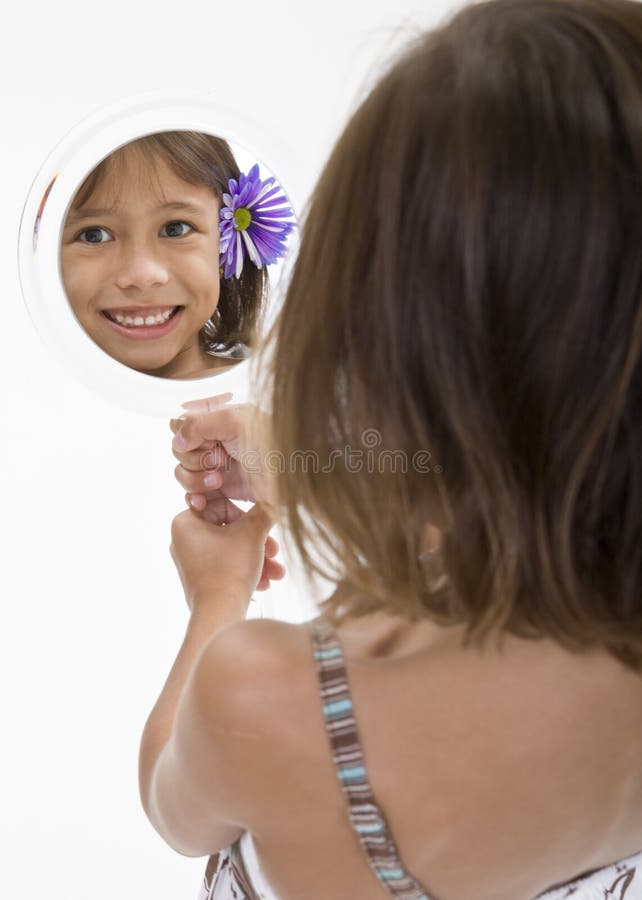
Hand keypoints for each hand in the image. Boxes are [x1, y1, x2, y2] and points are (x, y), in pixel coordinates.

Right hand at [170, 394, 271, 512]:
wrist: (297, 479)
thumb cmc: (274, 445)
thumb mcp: (237, 421)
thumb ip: (199, 423)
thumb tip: (177, 440)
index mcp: (220, 418)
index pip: (182, 422)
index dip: (186, 433)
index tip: (206, 439)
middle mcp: (217, 441)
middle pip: (178, 450)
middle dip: (192, 458)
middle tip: (220, 460)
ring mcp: (218, 467)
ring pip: (183, 473)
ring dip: (194, 480)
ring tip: (219, 481)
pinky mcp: (221, 492)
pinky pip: (193, 496)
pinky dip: (193, 499)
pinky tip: (203, 502)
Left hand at [170, 500, 284, 617]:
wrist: (219, 614)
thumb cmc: (230, 569)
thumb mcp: (252, 533)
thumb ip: (263, 511)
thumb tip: (272, 499)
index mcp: (185, 522)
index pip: (224, 506)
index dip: (249, 517)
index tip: (265, 529)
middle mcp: (183, 540)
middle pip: (230, 530)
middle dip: (259, 542)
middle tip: (274, 552)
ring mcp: (191, 561)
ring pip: (232, 549)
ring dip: (258, 558)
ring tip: (277, 573)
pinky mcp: (200, 579)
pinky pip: (227, 565)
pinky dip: (246, 570)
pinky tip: (265, 583)